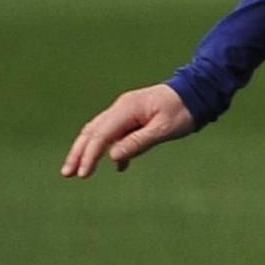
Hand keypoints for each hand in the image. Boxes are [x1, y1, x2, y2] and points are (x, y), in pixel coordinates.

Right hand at [62, 83, 198, 177]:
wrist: (197, 91)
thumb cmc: (184, 109)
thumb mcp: (164, 129)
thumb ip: (139, 142)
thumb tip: (112, 157)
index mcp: (127, 109)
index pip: (101, 135)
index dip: (89, 155)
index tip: (83, 174)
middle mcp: (121, 108)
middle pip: (92, 132)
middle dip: (78, 153)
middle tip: (67, 174)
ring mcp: (125, 111)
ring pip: (99, 132)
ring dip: (87, 151)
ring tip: (77, 171)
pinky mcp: (132, 117)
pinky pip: (114, 133)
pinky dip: (109, 148)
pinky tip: (117, 165)